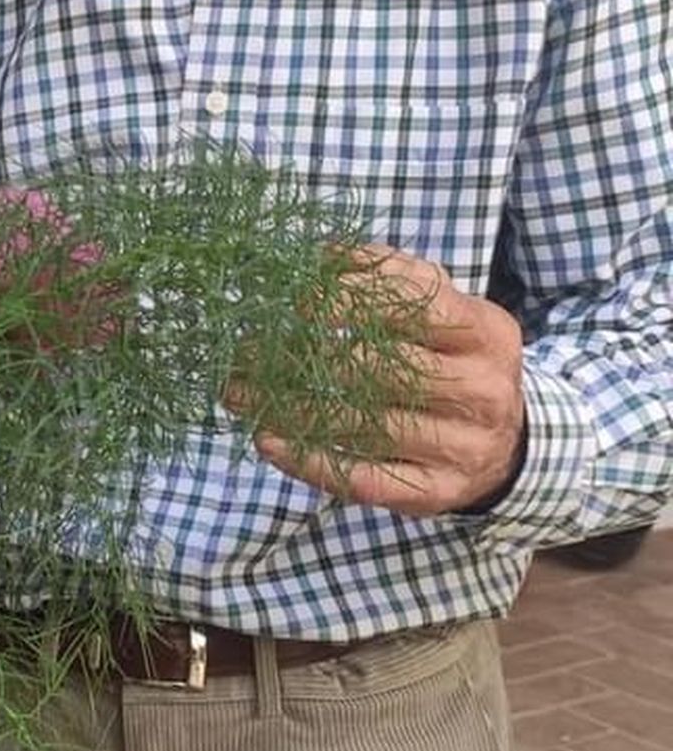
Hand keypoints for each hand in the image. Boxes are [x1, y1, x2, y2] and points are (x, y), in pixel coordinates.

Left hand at [226, 245, 525, 516]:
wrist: (512, 444)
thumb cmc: (457, 360)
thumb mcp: (445, 309)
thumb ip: (394, 276)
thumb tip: (323, 257)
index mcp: (484, 333)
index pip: (418, 308)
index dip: (353, 300)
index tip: (297, 300)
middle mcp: (481, 391)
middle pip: (383, 370)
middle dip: (303, 358)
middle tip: (243, 352)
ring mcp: (462, 447)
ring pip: (367, 426)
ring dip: (292, 409)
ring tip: (238, 394)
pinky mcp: (436, 493)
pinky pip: (365, 478)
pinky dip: (310, 461)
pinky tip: (268, 441)